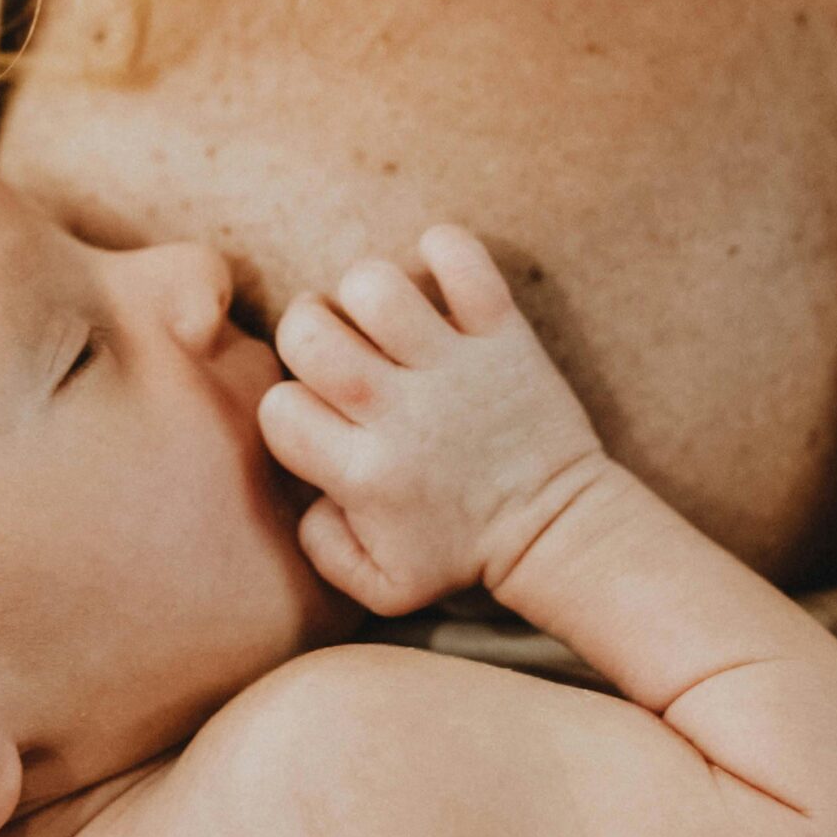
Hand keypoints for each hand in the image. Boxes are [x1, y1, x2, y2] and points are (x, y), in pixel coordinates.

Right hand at [257, 226, 603, 614]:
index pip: (278, 408)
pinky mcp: (501, 334)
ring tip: (383, 319)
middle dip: (308, 331)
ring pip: (372, 284)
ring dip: (365, 290)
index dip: (288, 408)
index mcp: (363, 472)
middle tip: (340, 352)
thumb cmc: (462, 553)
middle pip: (308, 330)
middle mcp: (400, 412)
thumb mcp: (381, 585)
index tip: (319, 418)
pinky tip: (437, 280)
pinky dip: (443, 251)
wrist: (558, 529)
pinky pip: (461, 259)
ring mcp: (452, 366)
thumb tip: (308, 491)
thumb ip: (319, 548)